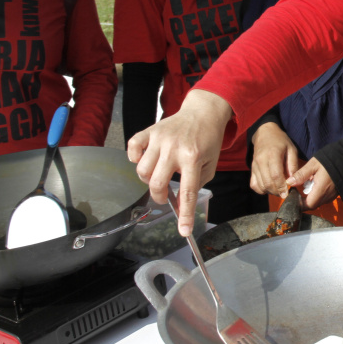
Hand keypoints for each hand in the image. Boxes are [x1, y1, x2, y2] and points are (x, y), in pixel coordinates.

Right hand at [127, 89, 230, 235]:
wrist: (203, 113)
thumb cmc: (208, 140)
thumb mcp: (210, 165)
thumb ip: (195, 185)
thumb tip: (179, 206)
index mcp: (193, 158)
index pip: (187, 192)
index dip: (184, 215)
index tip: (183, 231)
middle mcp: (174, 148)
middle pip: (156, 183)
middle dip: (159, 196)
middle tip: (164, 195)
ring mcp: (159, 138)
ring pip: (141, 170)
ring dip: (147, 179)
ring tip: (158, 174)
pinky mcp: (149, 131)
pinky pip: (132, 148)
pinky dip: (134, 158)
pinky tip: (146, 159)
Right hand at [250, 123, 299, 196]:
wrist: (265, 133)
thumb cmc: (281, 141)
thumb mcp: (291, 149)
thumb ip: (293, 164)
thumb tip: (293, 180)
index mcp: (272, 155)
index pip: (275, 175)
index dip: (281, 187)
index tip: (287, 193)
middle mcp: (261, 161)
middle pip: (267, 183)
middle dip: (277, 191)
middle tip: (285, 193)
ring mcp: (254, 166)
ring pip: (260, 185)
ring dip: (270, 192)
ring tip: (279, 190)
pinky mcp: (252, 169)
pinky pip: (254, 185)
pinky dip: (261, 189)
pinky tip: (269, 188)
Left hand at [286, 158, 338, 208]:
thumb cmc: (331, 160)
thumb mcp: (313, 164)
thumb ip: (301, 174)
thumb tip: (289, 182)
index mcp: (321, 190)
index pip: (307, 205)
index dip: (299, 204)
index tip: (293, 197)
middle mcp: (327, 196)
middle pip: (312, 205)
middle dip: (303, 201)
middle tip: (297, 191)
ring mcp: (332, 195)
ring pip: (318, 201)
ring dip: (311, 197)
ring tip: (307, 184)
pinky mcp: (335, 193)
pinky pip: (324, 198)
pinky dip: (317, 194)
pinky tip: (316, 184)